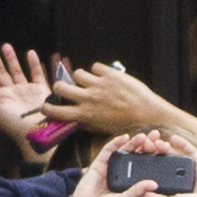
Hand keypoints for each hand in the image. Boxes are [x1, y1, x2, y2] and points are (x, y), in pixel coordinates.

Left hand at [0, 41, 52, 161]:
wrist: (36, 133)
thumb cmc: (14, 125)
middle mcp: (11, 93)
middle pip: (0, 71)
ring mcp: (26, 91)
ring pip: (16, 70)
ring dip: (10, 58)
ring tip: (5, 45)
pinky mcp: (41, 90)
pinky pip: (37, 74)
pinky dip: (34, 64)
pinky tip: (30, 53)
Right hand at [44, 64, 172, 134]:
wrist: (149, 115)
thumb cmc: (127, 126)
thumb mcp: (102, 130)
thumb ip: (87, 123)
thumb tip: (75, 119)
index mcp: (84, 115)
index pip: (56, 111)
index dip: (47, 108)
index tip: (46, 106)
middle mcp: (88, 99)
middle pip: (60, 87)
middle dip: (60, 87)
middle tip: (66, 88)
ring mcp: (99, 85)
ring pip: (78, 74)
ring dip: (82, 78)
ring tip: (90, 82)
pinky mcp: (110, 74)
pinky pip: (95, 67)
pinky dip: (98, 71)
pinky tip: (105, 77)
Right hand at [72, 134, 150, 196]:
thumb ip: (137, 192)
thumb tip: (154, 184)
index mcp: (130, 181)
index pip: (144, 166)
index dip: (153, 156)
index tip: (164, 149)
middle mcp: (121, 172)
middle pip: (136, 155)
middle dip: (146, 145)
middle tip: (157, 137)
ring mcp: (110, 167)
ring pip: (124, 151)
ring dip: (133, 142)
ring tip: (144, 137)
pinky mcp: (98, 164)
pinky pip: (108, 150)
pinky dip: (116, 143)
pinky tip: (124, 137)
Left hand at [122, 129, 196, 196]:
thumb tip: (137, 193)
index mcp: (170, 187)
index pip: (154, 172)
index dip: (145, 163)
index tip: (136, 156)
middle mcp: (178, 177)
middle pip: (162, 161)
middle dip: (153, 152)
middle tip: (144, 144)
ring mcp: (189, 169)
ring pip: (174, 154)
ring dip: (164, 147)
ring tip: (156, 142)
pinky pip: (190, 150)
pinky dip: (182, 143)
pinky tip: (173, 138)